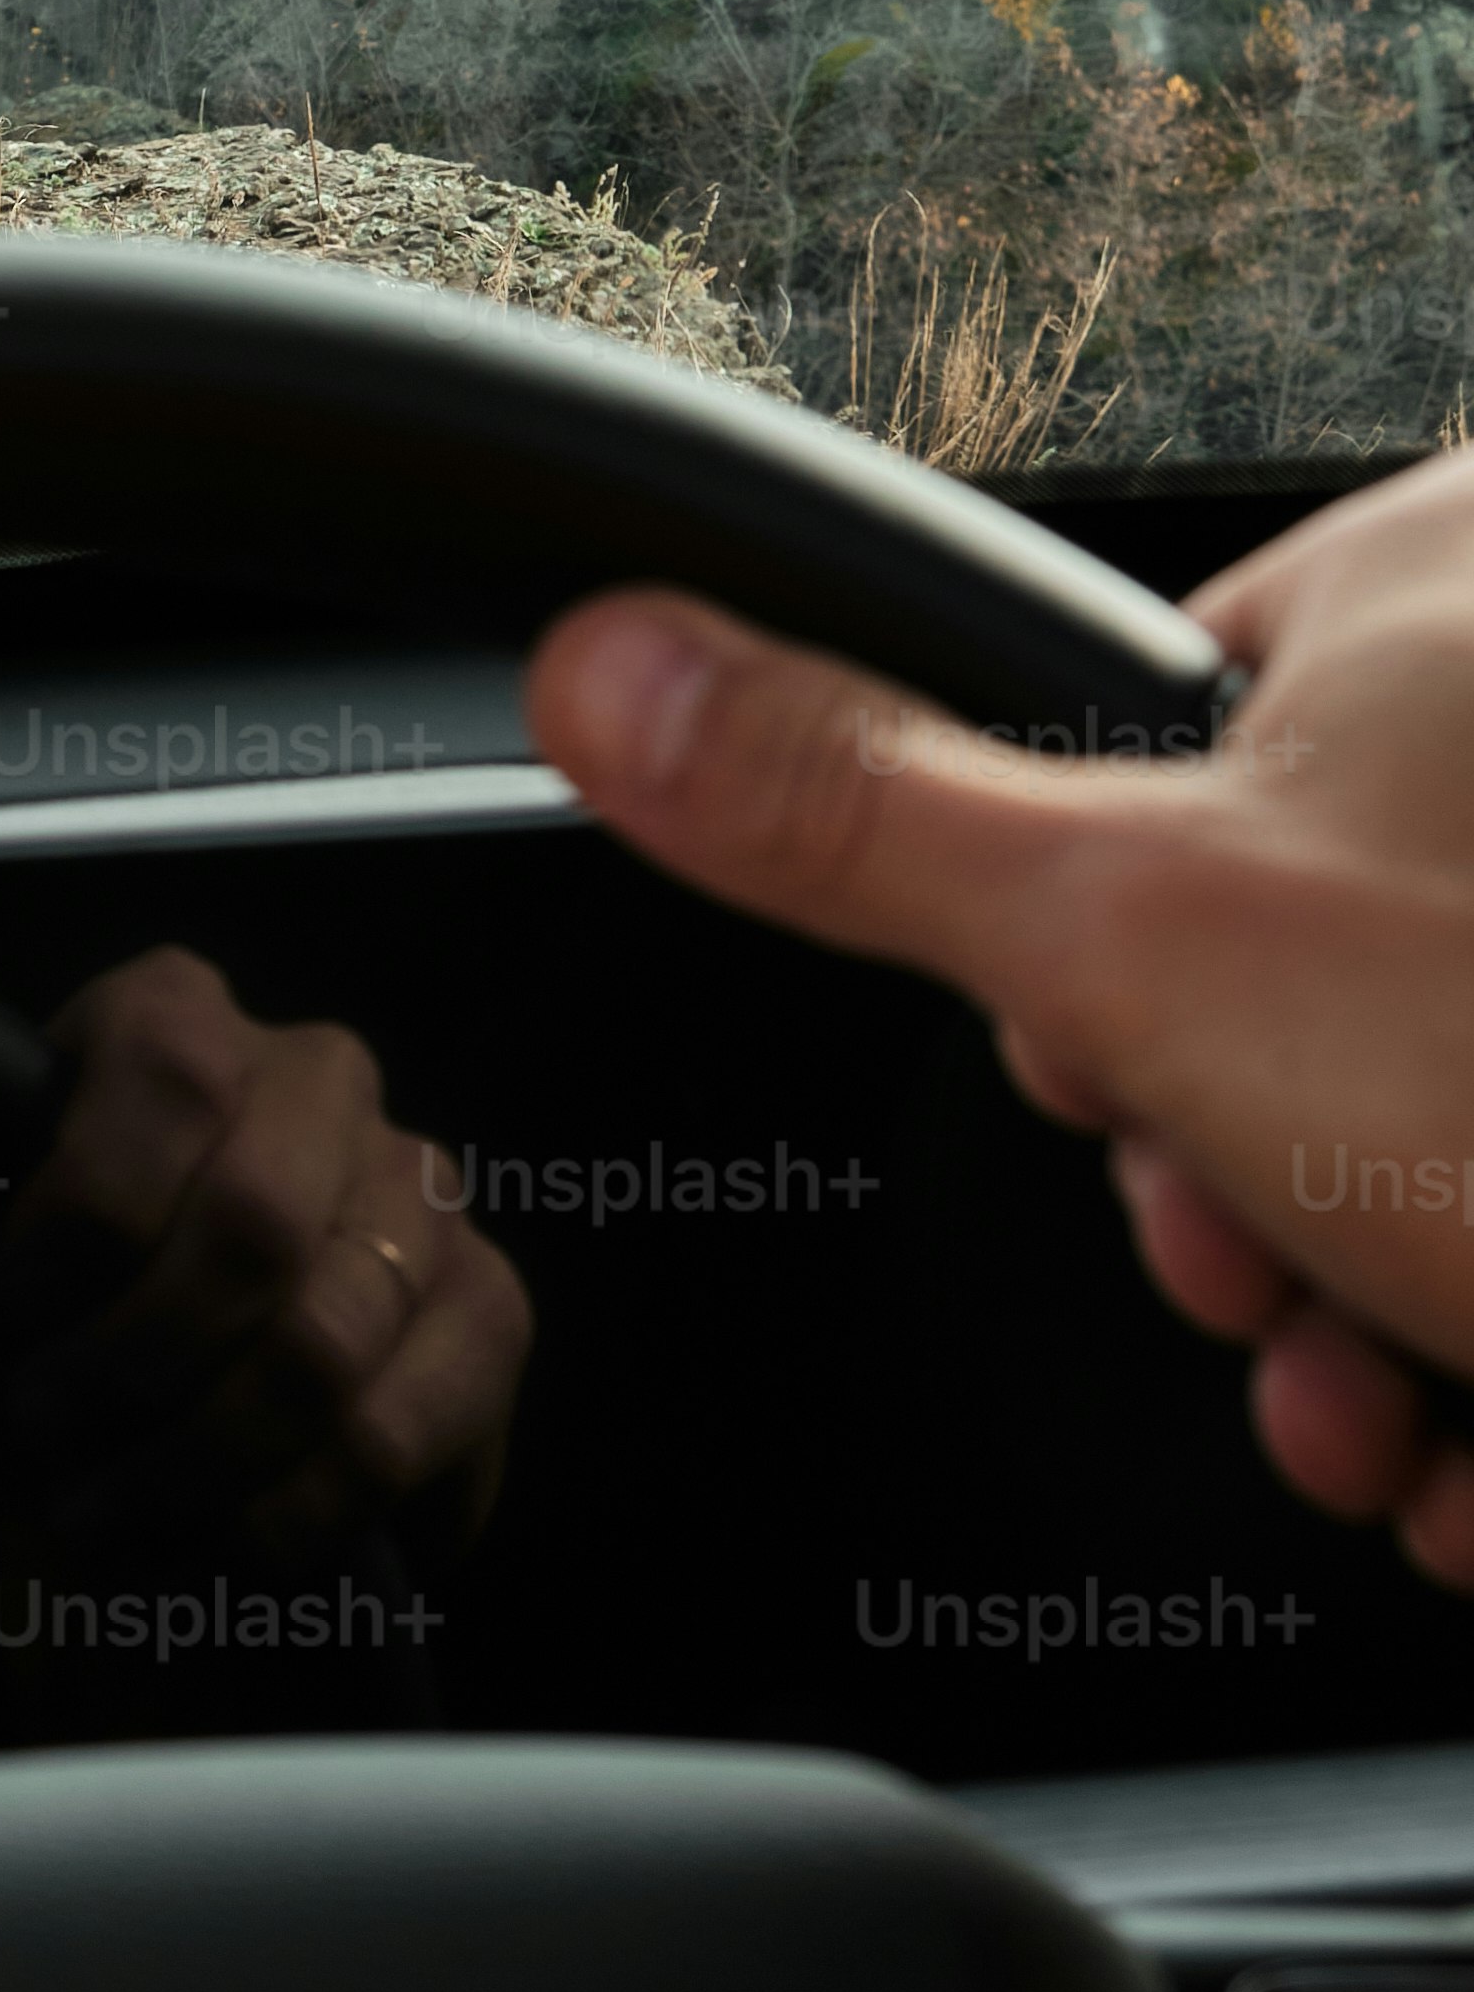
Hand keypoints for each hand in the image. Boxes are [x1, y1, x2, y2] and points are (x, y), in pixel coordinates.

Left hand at [0, 948, 533, 1578]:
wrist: (109, 1428)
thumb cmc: (9, 1314)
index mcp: (172, 1014)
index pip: (165, 1073)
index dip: (83, 1217)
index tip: (14, 1314)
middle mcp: (312, 1072)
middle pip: (255, 1222)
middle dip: (137, 1364)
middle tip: (52, 1436)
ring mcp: (412, 1187)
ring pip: (325, 1340)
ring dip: (200, 1460)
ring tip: (112, 1514)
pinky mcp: (484, 1306)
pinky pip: (403, 1426)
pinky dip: (300, 1511)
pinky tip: (229, 1544)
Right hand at [528, 453, 1473, 1589]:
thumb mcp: (1147, 943)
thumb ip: (855, 807)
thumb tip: (604, 663)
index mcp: (1452, 569)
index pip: (1170, 744)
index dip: (1112, 970)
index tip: (1134, 1094)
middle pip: (1328, 960)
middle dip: (1254, 1199)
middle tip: (1277, 1287)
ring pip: (1465, 1124)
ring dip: (1387, 1328)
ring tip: (1414, 1423)